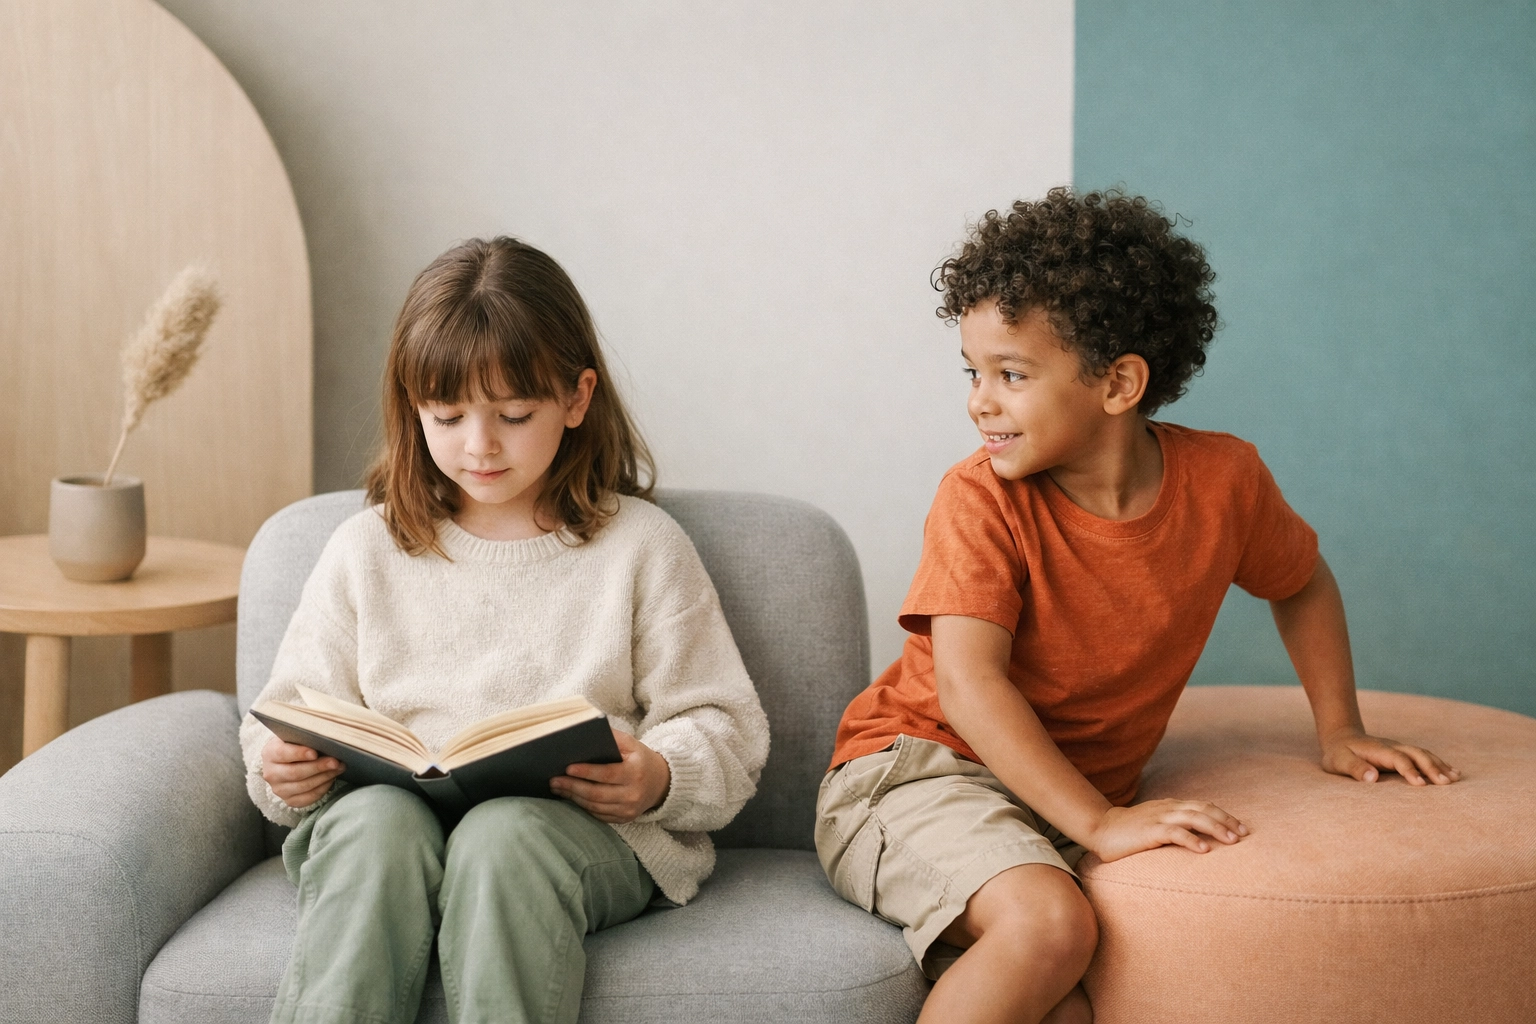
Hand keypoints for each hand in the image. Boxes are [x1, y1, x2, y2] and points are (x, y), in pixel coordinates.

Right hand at [260, 735, 343, 807]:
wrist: (286, 761)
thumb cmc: (295, 744)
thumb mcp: (295, 736)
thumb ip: (305, 736)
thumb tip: (325, 737)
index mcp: (270, 753)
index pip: (283, 753)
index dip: (299, 754)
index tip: (315, 753)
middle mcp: (271, 773)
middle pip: (295, 773)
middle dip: (318, 767)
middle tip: (335, 762)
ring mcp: (279, 789)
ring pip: (303, 786)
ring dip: (324, 777)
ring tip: (338, 768)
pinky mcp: (289, 800)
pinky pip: (307, 798)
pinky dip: (322, 789)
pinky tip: (331, 779)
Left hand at [550, 729, 670, 823]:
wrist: (660, 783)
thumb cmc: (640, 759)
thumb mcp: (632, 744)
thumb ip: (612, 737)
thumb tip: (586, 732)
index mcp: (635, 772)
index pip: (607, 774)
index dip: (586, 772)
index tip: (567, 767)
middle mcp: (633, 794)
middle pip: (597, 794)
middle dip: (573, 787)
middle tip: (554, 780)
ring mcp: (628, 809)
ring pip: (595, 806)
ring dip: (574, 797)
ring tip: (558, 788)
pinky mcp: (624, 819)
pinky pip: (598, 815)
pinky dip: (583, 806)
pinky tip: (571, 797)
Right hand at [1086, 798, 1248, 862]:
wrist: (1100, 829)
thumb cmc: (1130, 831)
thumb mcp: (1157, 823)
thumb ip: (1175, 826)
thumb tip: (1200, 839)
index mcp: (1171, 806)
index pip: (1204, 806)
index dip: (1224, 815)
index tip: (1242, 829)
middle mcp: (1168, 808)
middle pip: (1204, 809)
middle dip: (1226, 821)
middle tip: (1243, 835)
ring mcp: (1159, 818)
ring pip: (1194, 817)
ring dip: (1215, 828)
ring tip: (1231, 841)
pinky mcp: (1149, 831)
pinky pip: (1174, 833)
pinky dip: (1191, 840)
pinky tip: (1204, 850)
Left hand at [1320, 727, 1459, 785]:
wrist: (1340, 737)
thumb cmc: (1338, 754)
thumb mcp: (1338, 761)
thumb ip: (1354, 768)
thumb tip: (1372, 778)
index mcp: (1378, 750)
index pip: (1398, 759)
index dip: (1410, 771)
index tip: (1421, 785)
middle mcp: (1392, 747)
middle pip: (1416, 754)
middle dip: (1432, 767)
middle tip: (1447, 783)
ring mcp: (1399, 748)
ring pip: (1423, 754)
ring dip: (1440, 765)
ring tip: (1456, 778)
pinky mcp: (1403, 753)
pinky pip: (1424, 757)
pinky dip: (1439, 763)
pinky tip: (1453, 772)